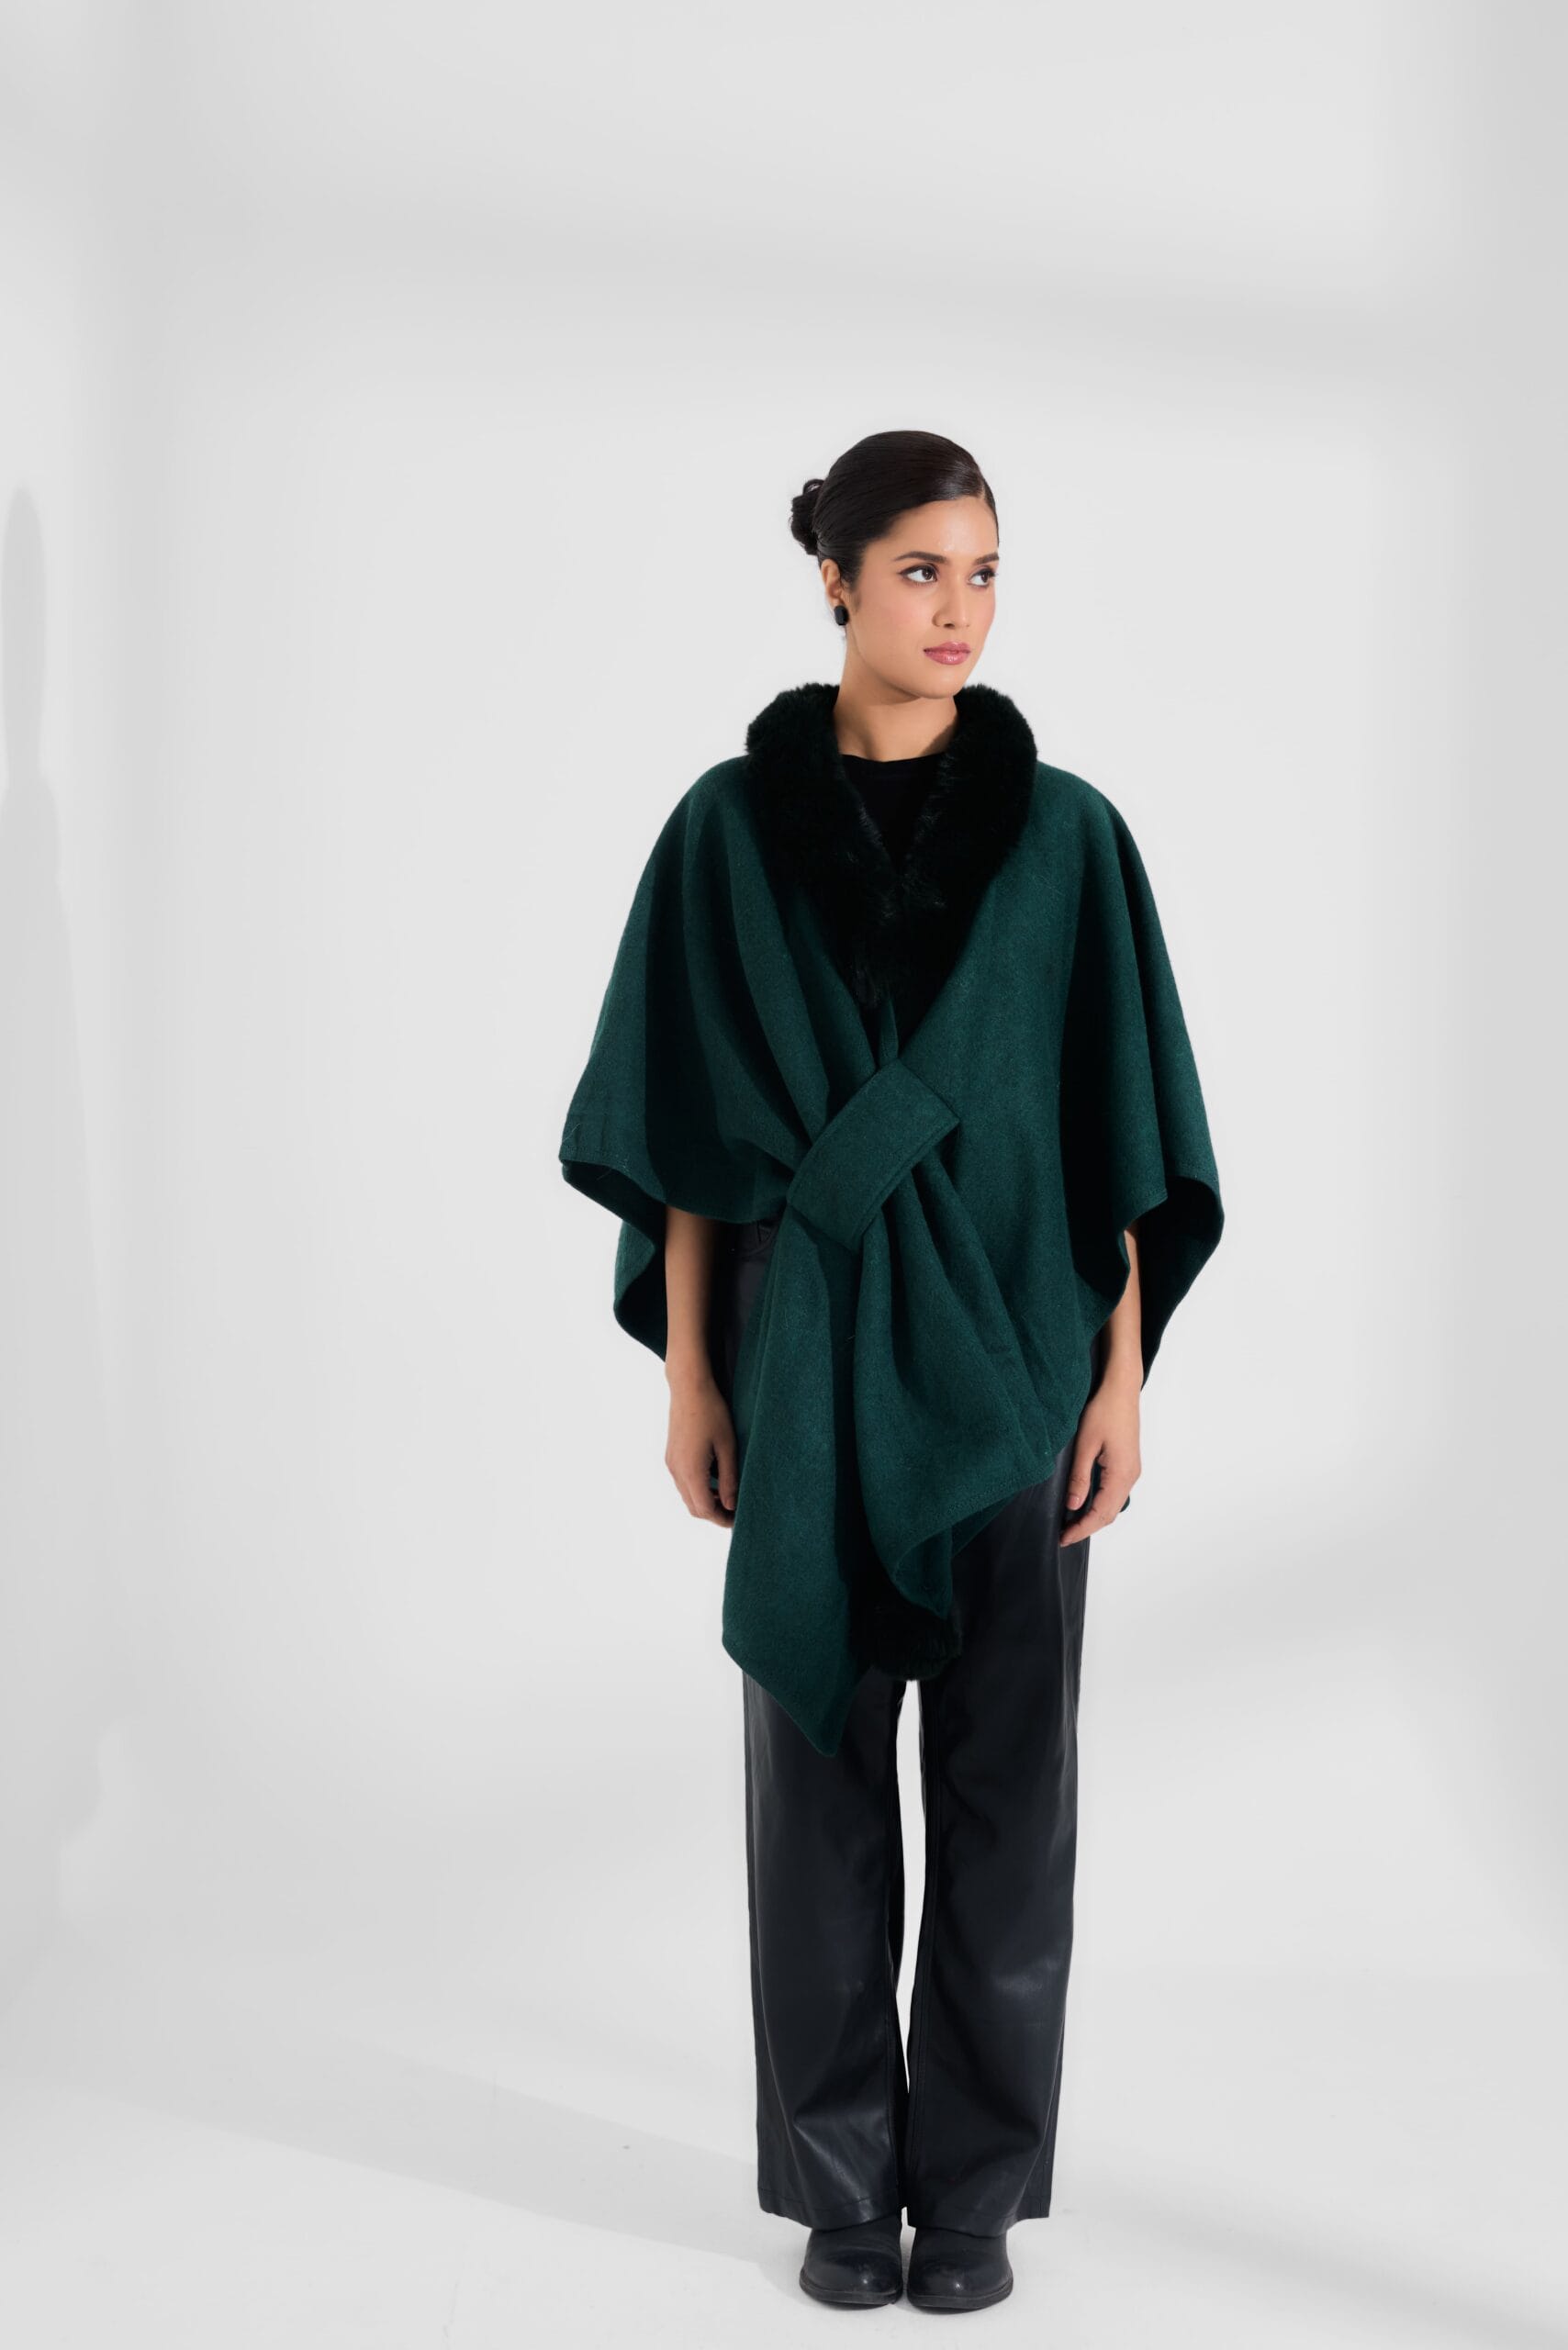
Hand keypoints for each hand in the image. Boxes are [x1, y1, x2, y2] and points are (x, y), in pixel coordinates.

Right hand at [666, 1370, 739, 1525]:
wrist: (689, 1388)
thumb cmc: (712, 1413)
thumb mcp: (728, 1447)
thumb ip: (729, 1479)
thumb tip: (731, 1505)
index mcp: (691, 1471)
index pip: (705, 1509)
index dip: (722, 1519)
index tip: (739, 1520)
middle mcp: (676, 1471)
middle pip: (694, 1507)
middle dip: (714, 1514)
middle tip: (735, 1512)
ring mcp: (671, 1464)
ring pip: (687, 1496)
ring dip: (706, 1502)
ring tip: (728, 1496)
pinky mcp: (671, 1456)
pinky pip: (683, 1483)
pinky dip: (698, 1489)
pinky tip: (715, 1479)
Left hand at [1060, 1373, 1140, 1545]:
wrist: (1122, 1389)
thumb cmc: (1104, 1411)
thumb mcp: (1085, 1444)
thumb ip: (1079, 1477)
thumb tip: (1073, 1505)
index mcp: (1121, 1474)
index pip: (1100, 1513)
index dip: (1081, 1529)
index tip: (1063, 1538)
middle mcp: (1131, 1476)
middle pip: (1109, 1514)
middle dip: (1087, 1527)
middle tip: (1063, 1536)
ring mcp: (1132, 1471)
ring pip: (1113, 1505)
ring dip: (1094, 1517)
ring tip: (1071, 1524)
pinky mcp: (1128, 1464)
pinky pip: (1115, 1493)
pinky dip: (1100, 1504)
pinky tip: (1085, 1503)